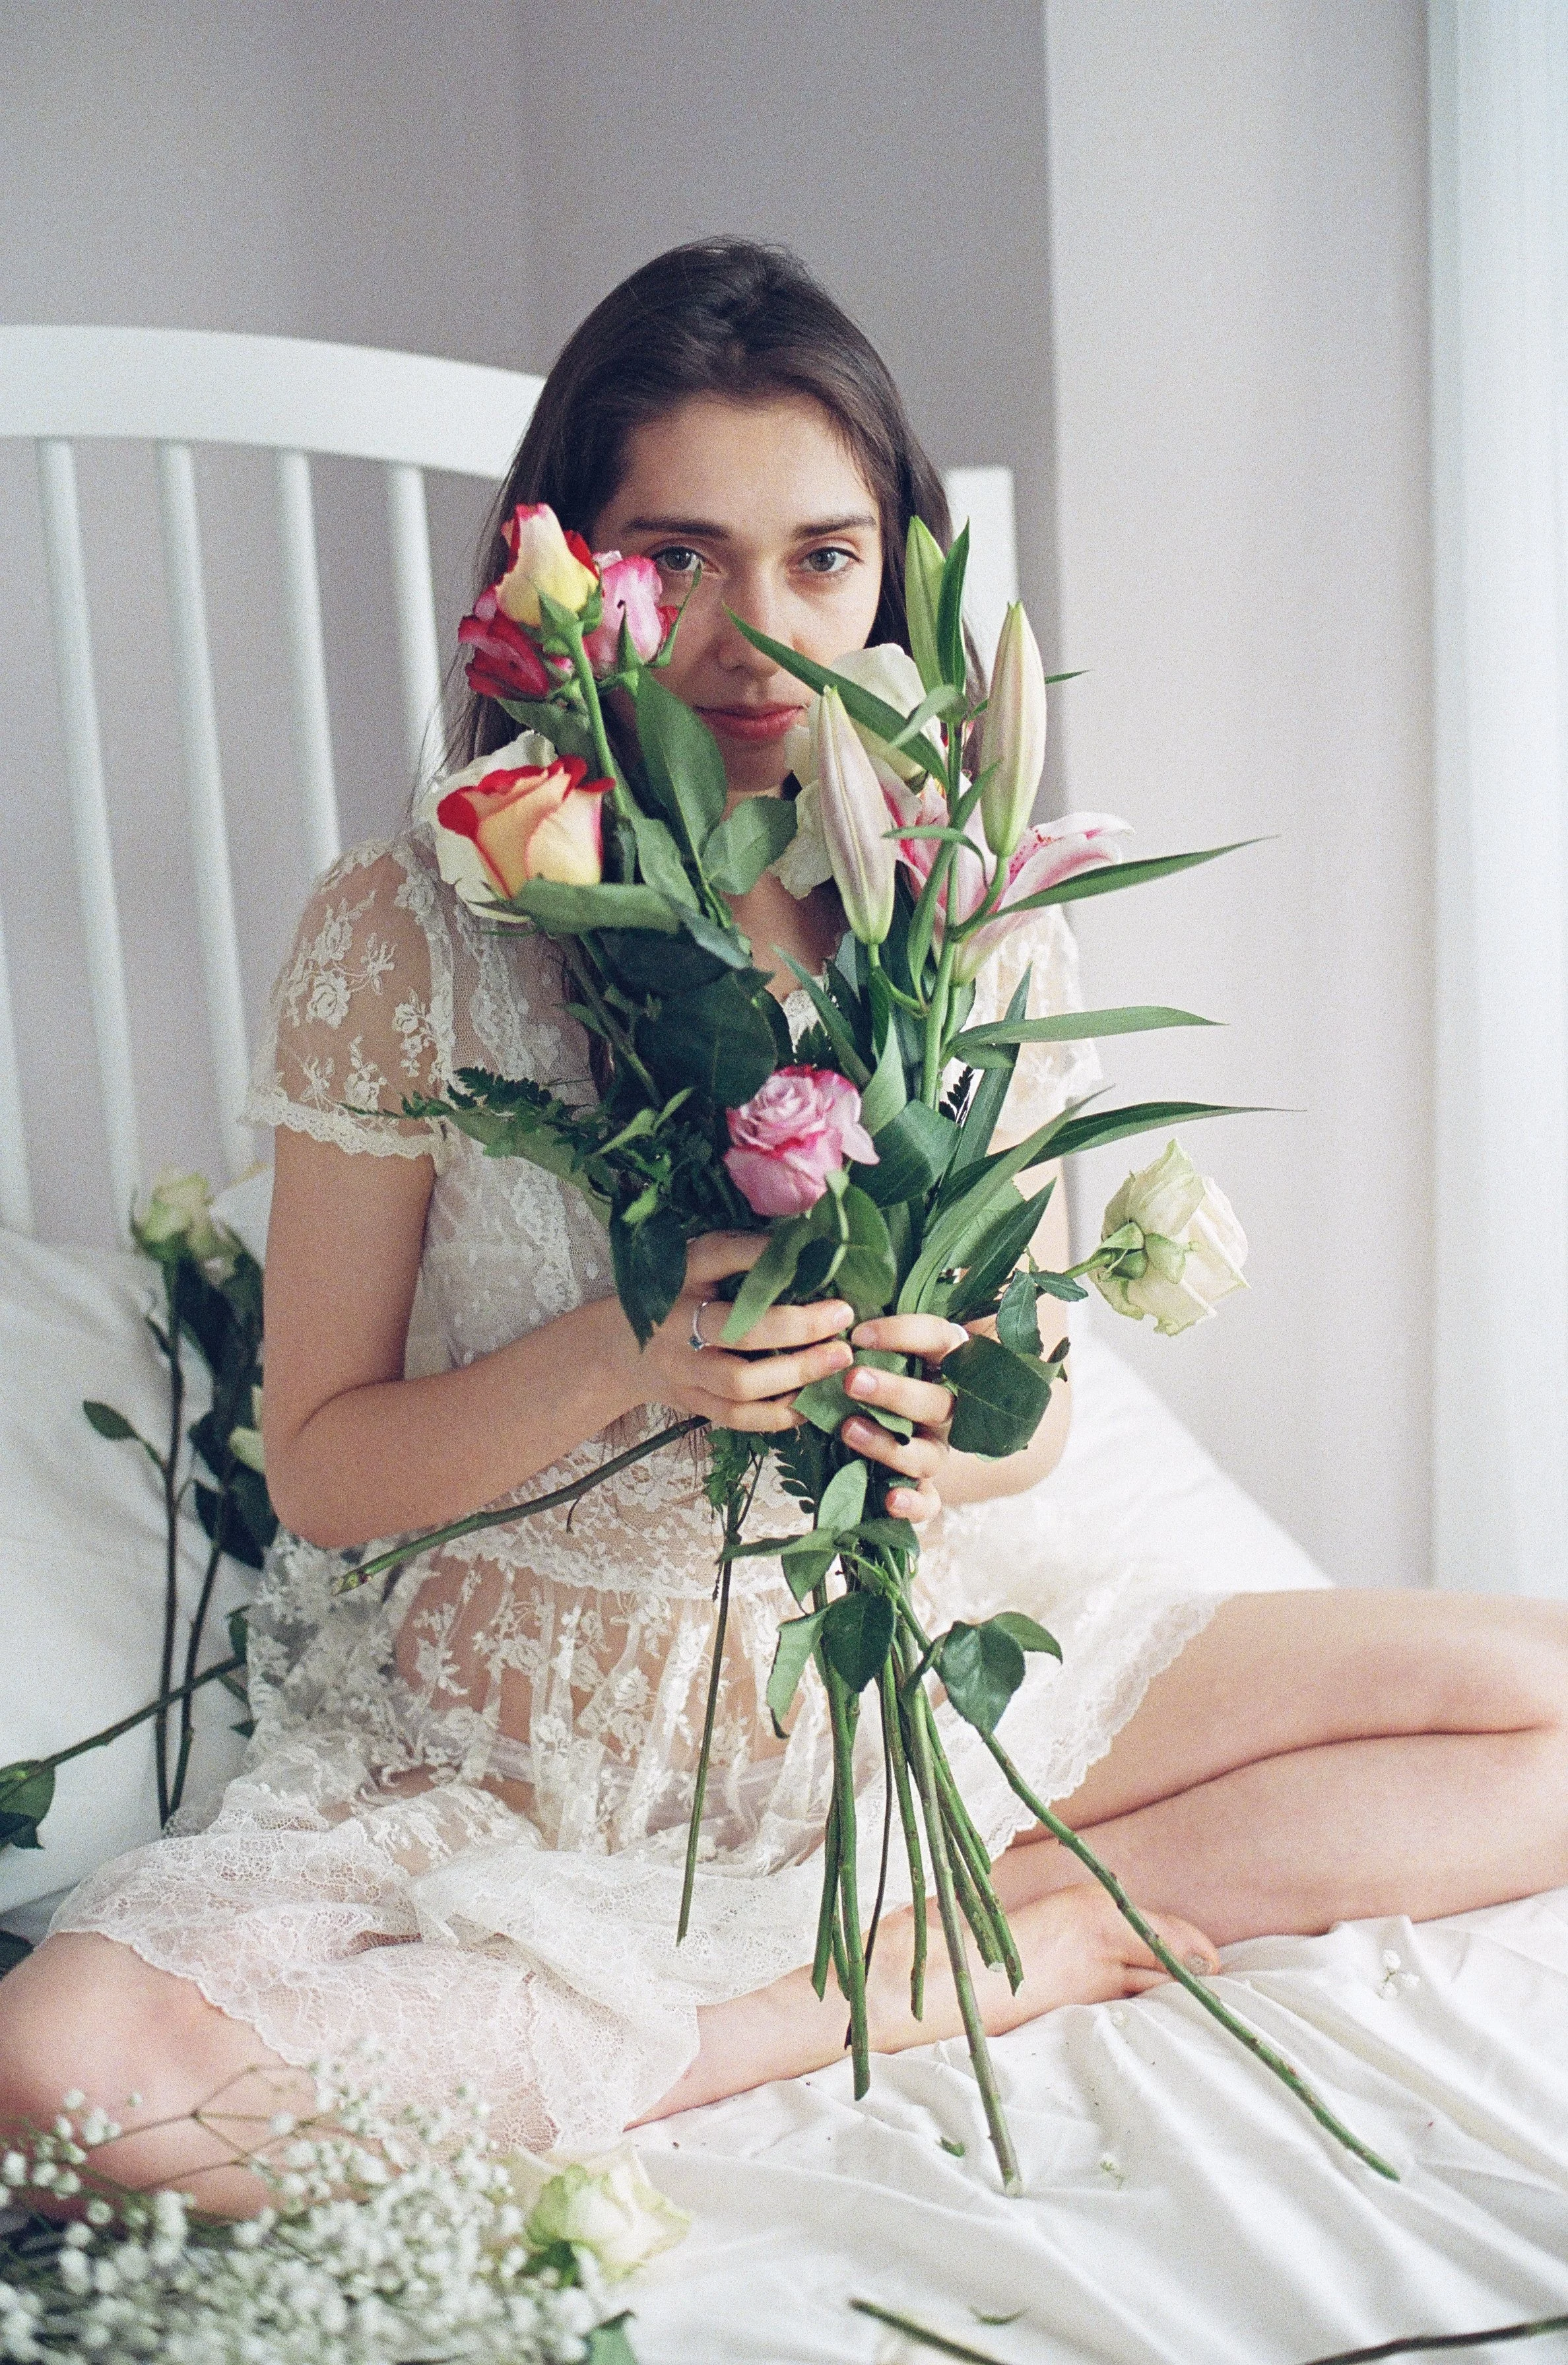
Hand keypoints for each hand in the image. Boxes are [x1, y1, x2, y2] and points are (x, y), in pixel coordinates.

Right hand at [631, 1231, 855, 1432]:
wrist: (621, 1348)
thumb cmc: (676, 1295)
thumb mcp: (697, 1262)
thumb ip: (741, 1253)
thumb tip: (807, 1243)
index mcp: (680, 1277)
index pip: (719, 1255)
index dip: (763, 1253)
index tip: (811, 1252)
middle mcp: (677, 1323)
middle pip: (737, 1330)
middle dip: (797, 1327)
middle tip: (842, 1318)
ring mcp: (683, 1370)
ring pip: (740, 1383)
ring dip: (796, 1374)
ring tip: (837, 1360)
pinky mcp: (692, 1403)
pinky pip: (739, 1418)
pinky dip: (779, 1413)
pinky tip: (811, 1400)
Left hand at [837, 1313, 970, 1526]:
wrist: (912, 1415)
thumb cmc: (891, 1363)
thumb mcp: (890, 1339)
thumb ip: (876, 1327)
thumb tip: (837, 1300)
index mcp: (948, 1362)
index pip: (938, 1339)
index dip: (904, 1335)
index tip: (858, 1335)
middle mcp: (951, 1408)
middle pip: (937, 1402)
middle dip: (895, 1392)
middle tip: (852, 1380)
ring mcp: (940, 1448)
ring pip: (929, 1453)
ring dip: (891, 1444)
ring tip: (849, 1431)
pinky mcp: (926, 1484)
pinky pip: (930, 1502)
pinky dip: (914, 1504)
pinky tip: (890, 1499)